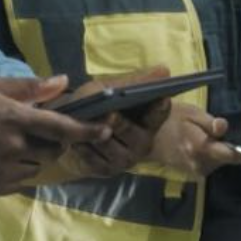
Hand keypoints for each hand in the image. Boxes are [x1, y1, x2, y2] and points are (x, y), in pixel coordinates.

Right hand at [0, 75, 107, 195]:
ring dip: (33, 157)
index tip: (106, 129)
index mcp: (14, 117)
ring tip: (8, 145)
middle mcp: (12, 145)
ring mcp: (2, 169)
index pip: (62, 127)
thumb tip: (63, 82)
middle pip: (53, 150)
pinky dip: (17, 172)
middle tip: (34, 132)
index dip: (88, 130)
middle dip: (52, 142)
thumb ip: (30, 88)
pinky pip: (19, 182)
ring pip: (36, 167)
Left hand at [58, 67, 172, 177]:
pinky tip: (76, 138)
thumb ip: (134, 82)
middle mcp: (142, 143)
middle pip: (132, 133)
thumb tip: (164, 70)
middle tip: (110, 114)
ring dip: (94, 133)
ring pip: (109, 145)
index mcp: (149, 121)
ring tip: (83, 122)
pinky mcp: (107, 170)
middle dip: (120, 124)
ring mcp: (125, 159)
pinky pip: (94, 158)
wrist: (76, 127)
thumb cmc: (100, 104)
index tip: (161, 99)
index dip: (161, 107)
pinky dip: (83, 146)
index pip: (160, 114)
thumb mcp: (113, 89)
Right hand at [146, 102, 240, 180]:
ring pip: (223, 162)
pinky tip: (217, 143)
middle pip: (230, 159)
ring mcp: (198, 171)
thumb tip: (223, 127)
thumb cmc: (170, 121)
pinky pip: (215, 163)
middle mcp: (200, 164)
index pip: (231, 154)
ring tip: (228, 137)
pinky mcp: (197, 173)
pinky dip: (219, 154)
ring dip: (228, 151)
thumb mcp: (190, 113)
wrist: (149, 139)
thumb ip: (208, 122)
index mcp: (199, 148)